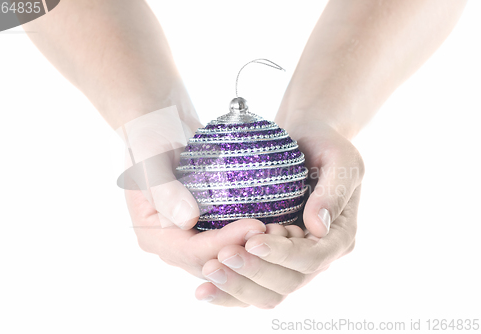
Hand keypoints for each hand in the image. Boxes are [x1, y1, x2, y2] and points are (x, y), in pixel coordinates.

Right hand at [122, 112, 267, 277]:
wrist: (159, 127)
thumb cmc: (149, 138)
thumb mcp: (150, 160)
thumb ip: (164, 190)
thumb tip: (189, 219)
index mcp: (154, 235)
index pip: (192, 252)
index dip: (224, 243)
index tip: (255, 225)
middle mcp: (173, 243)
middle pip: (213, 261)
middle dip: (245, 251)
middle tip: (278, 233)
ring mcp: (192, 236)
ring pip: (227, 255)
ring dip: (254, 248)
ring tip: (284, 232)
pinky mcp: (208, 225)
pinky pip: (233, 237)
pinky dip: (254, 234)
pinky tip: (279, 223)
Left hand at [194, 120, 363, 307]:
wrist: (306, 140)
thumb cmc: (324, 145)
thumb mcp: (340, 160)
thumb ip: (334, 191)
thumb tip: (318, 228)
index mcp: (339, 237)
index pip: (311, 258)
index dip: (282, 254)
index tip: (252, 240)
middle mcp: (318, 256)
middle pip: (288, 282)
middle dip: (254, 272)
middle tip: (220, 257)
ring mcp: (293, 261)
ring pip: (269, 292)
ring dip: (238, 286)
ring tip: (209, 270)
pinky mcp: (272, 259)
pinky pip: (253, 285)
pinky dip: (231, 291)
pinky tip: (204, 289)